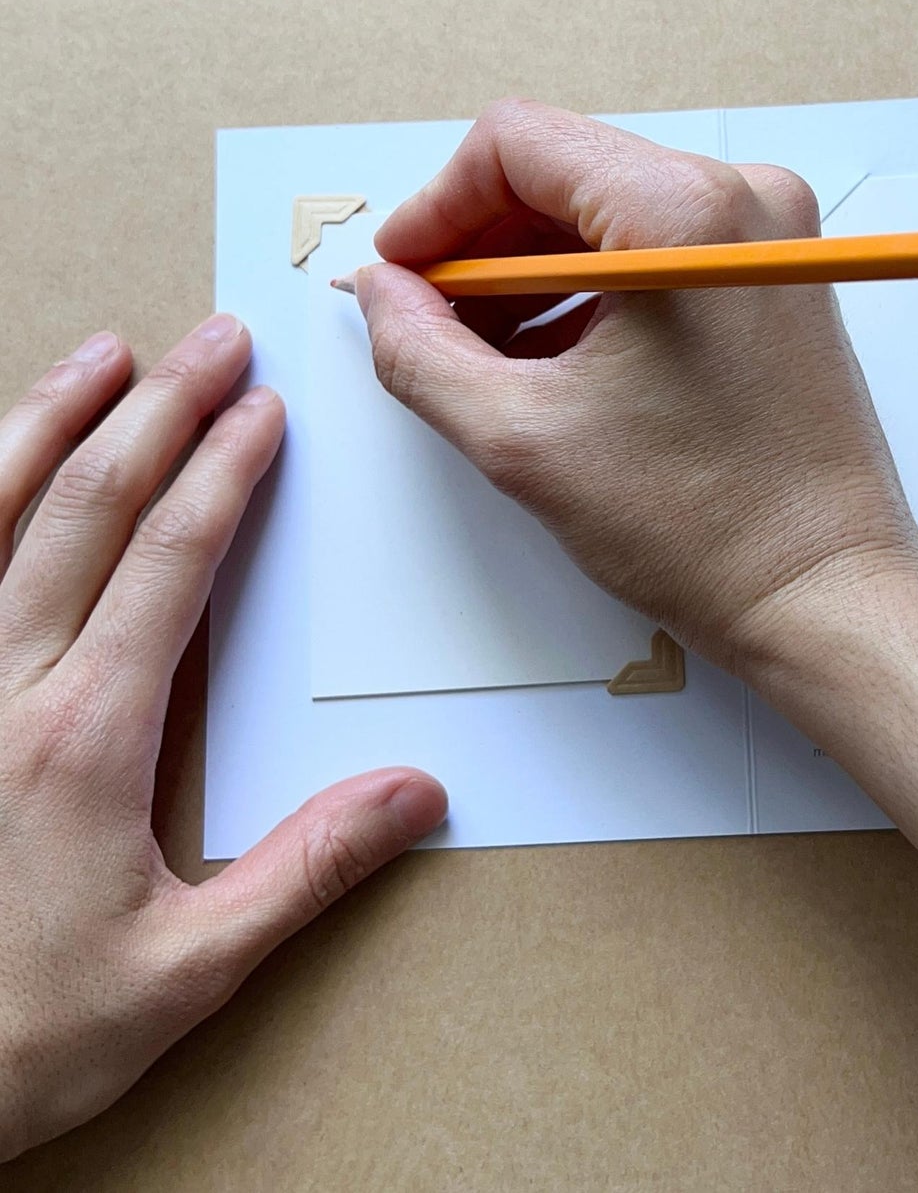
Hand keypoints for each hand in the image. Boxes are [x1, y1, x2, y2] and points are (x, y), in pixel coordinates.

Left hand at [0, 318, 446, 1159]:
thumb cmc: (16, 1036)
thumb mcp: (185, 973)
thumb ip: (305, 871)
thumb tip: (418, 792)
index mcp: (82, 738)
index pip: (169, 564)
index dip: (222, 475)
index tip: (262, 412)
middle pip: (87, 511)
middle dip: (159, 412)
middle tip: (209, 341)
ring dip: (49, 423)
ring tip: (100, 354)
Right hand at [354, 99, 917, 673]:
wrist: (822, 592)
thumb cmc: (703, 526)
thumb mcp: (522, 439)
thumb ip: (420, 351)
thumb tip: (381, 292)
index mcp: (682, 213)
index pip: (517, 143)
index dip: (437, 207)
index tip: (400, 274)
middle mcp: (742, 198)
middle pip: (564, 174)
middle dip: (481, 246)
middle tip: (431, 324)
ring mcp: (770, 238)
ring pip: (608, 215)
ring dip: (533, 276)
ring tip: (490, 361)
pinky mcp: (776, 279)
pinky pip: (658, 253)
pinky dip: (594, 295)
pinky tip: (556, 365)